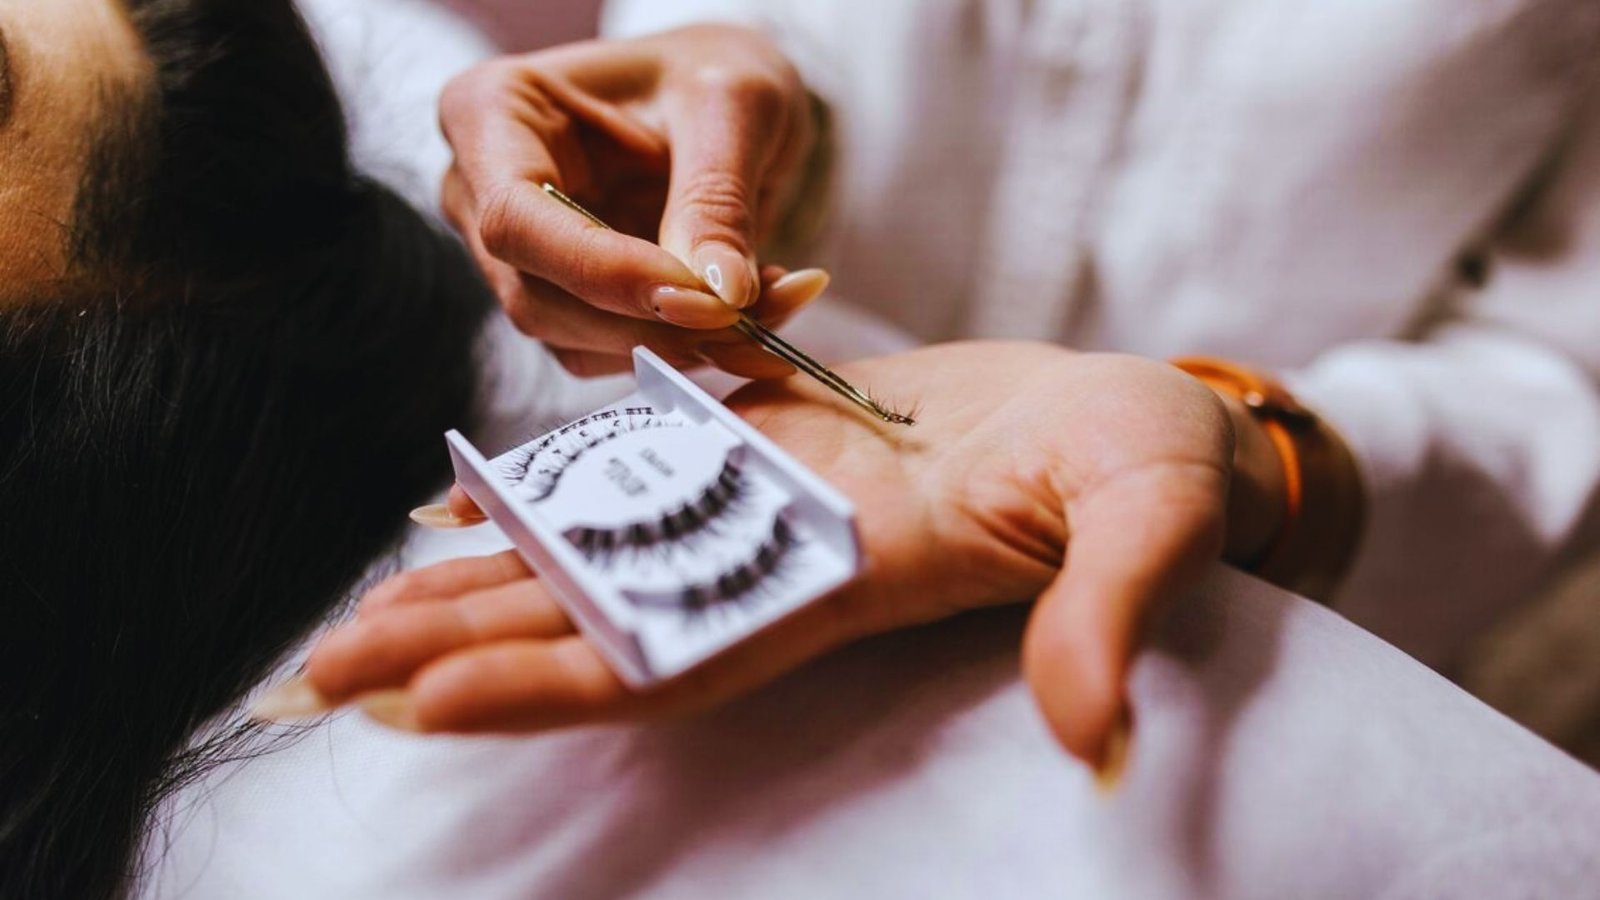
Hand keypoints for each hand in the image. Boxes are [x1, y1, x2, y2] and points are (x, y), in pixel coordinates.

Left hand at [288, 342, 1243, 769]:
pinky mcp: (775, 439)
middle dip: (464, 650)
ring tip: (358, 609)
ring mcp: (771, 498)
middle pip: (602, 618)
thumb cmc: (1156, 470)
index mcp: (850, 579)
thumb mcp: (1149, 524)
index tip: (424, 706)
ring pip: (602, 548)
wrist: (1140, 423)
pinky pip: (637, 471)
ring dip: (480, 579)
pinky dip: (550, 489)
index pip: (681, 652)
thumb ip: (1108, 616)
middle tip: (318, 675)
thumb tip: (1089, 736)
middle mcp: (785, 556)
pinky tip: (463, 504)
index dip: (556, 682)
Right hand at [439, 25, 818, 375]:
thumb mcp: (732, 102)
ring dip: (678, 343)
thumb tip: (720, 293)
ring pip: (574, 341)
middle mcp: (482, 192)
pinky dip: (685, 347)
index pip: (518, 220)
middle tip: (754, 315)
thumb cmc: (710, 74)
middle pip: (538, 297)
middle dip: (652, 322)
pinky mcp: (563, 301)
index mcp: (491, 113)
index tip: (701, 297)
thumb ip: (717, 195)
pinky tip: (746, 312)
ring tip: (770, 303)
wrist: (721, 99)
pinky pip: (613, 352)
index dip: (605, 272)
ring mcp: (518, 255)